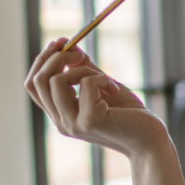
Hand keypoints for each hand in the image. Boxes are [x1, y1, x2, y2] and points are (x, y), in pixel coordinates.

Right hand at [24, 37, 167, 156]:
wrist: (151, 141)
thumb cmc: (130, 115)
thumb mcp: (103, 86)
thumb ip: (85, 69)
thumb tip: (70, 45)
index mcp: (60, 115)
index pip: (33, 85)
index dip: (42, 60)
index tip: (61, 43)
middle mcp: (61, 122)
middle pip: (37, 81)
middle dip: (57, 57)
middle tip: (80, 53)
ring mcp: (73, 124)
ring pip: (57, 80)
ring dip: (83, 70)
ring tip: (105, 80)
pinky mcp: (89, 121)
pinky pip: (86, 84)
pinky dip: (102, 79)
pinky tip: (115, 91)